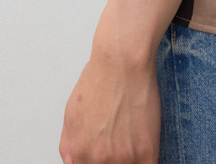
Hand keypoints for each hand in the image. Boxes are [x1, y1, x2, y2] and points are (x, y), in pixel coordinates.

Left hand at [58, 28, 160, 163]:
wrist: (122, 61)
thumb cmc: (99, 80)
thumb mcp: (71, 113)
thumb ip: (69, 146)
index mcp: (79, 153)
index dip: (99, 161)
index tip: (107, 155)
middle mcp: (99, 160)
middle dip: (114, 160)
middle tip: (120, 141)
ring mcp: (124, 158)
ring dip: (131, 159)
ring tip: (131, 139)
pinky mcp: (146, 151)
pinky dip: (146, 160)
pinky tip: (144, 148)